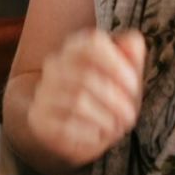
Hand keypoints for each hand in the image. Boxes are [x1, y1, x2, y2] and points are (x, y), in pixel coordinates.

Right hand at [26, 28, 145, 166]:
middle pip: (88, 77)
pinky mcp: (39, 119)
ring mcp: (44, 92)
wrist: (64, 126)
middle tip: (129, 114)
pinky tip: (96, 134)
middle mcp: (54, 66)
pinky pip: (67, 126)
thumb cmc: (101, 97)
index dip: (118, 64)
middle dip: (117, 100)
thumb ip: (130, 54)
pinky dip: (90, 133)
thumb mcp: (121, 75)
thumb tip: (134, 40)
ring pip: (79, 102)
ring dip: (106, 118)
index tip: (132, 86)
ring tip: (115, 126)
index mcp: (75, 48)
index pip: (93, 44)